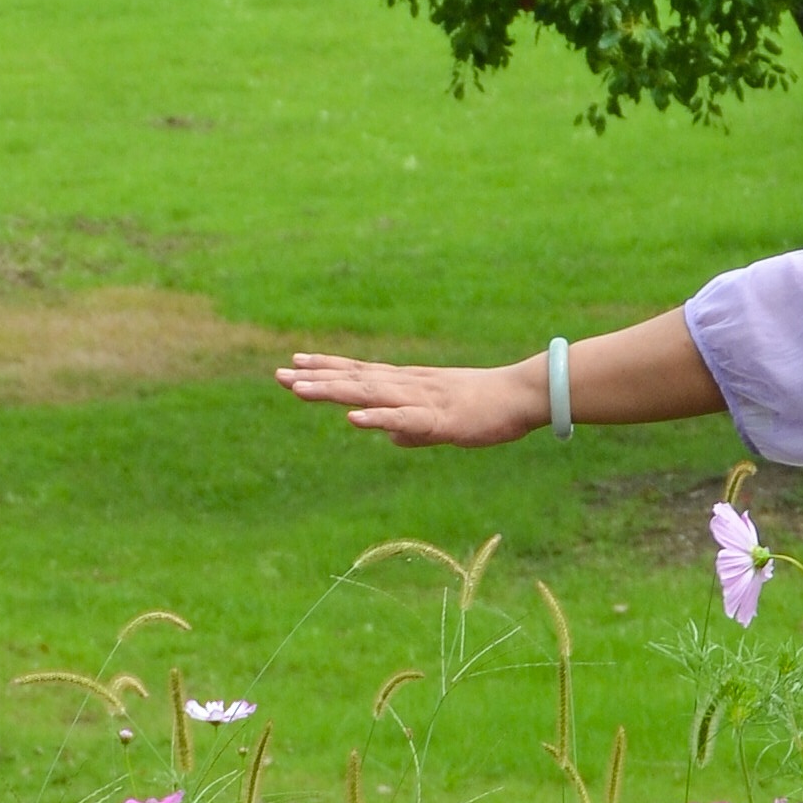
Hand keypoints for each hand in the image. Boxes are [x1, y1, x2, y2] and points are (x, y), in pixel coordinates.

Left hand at [275, 350, 538, 445]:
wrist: (524, 395)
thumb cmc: (486, 407)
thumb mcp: (442, 421)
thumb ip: (414, 428)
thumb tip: (392, 438)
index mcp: (409, 385)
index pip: (360, 373)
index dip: (326, 369)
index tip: (293, 364)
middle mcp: (409, 385)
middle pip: (355, 380)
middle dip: (316, 378)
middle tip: (278, 375)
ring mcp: (422, 399)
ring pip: (370, 395)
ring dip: (333, 392)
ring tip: (299, 390)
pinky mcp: (440, 418)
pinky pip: (403, 418)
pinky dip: (376, 417)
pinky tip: (352, 419)